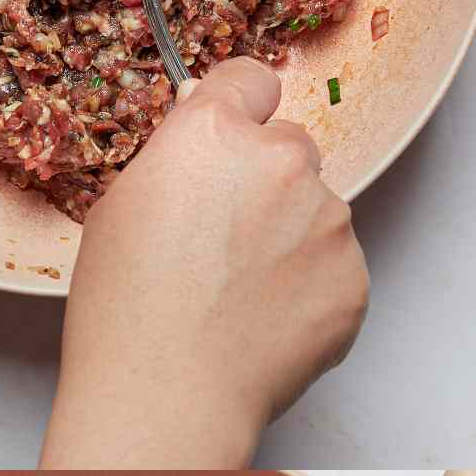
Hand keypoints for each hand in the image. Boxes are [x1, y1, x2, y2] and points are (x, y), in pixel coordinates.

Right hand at [40, 59, 368, 468]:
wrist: (168, 395)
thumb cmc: (126, 312)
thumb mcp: (120, 209)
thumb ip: (176, 158)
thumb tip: (203, 130)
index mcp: (214, 133)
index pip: (251, 80)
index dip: (239, 112)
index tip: (233, 138)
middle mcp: (281, 162)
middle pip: (290, 148)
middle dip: (266, 182)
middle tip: (226, 242)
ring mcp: (327, 221)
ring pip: (317, 213)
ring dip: (291, 240)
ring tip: (241, 297)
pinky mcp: (355, 278)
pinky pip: (337, 270)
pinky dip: (310, 292)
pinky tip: (265, 324)